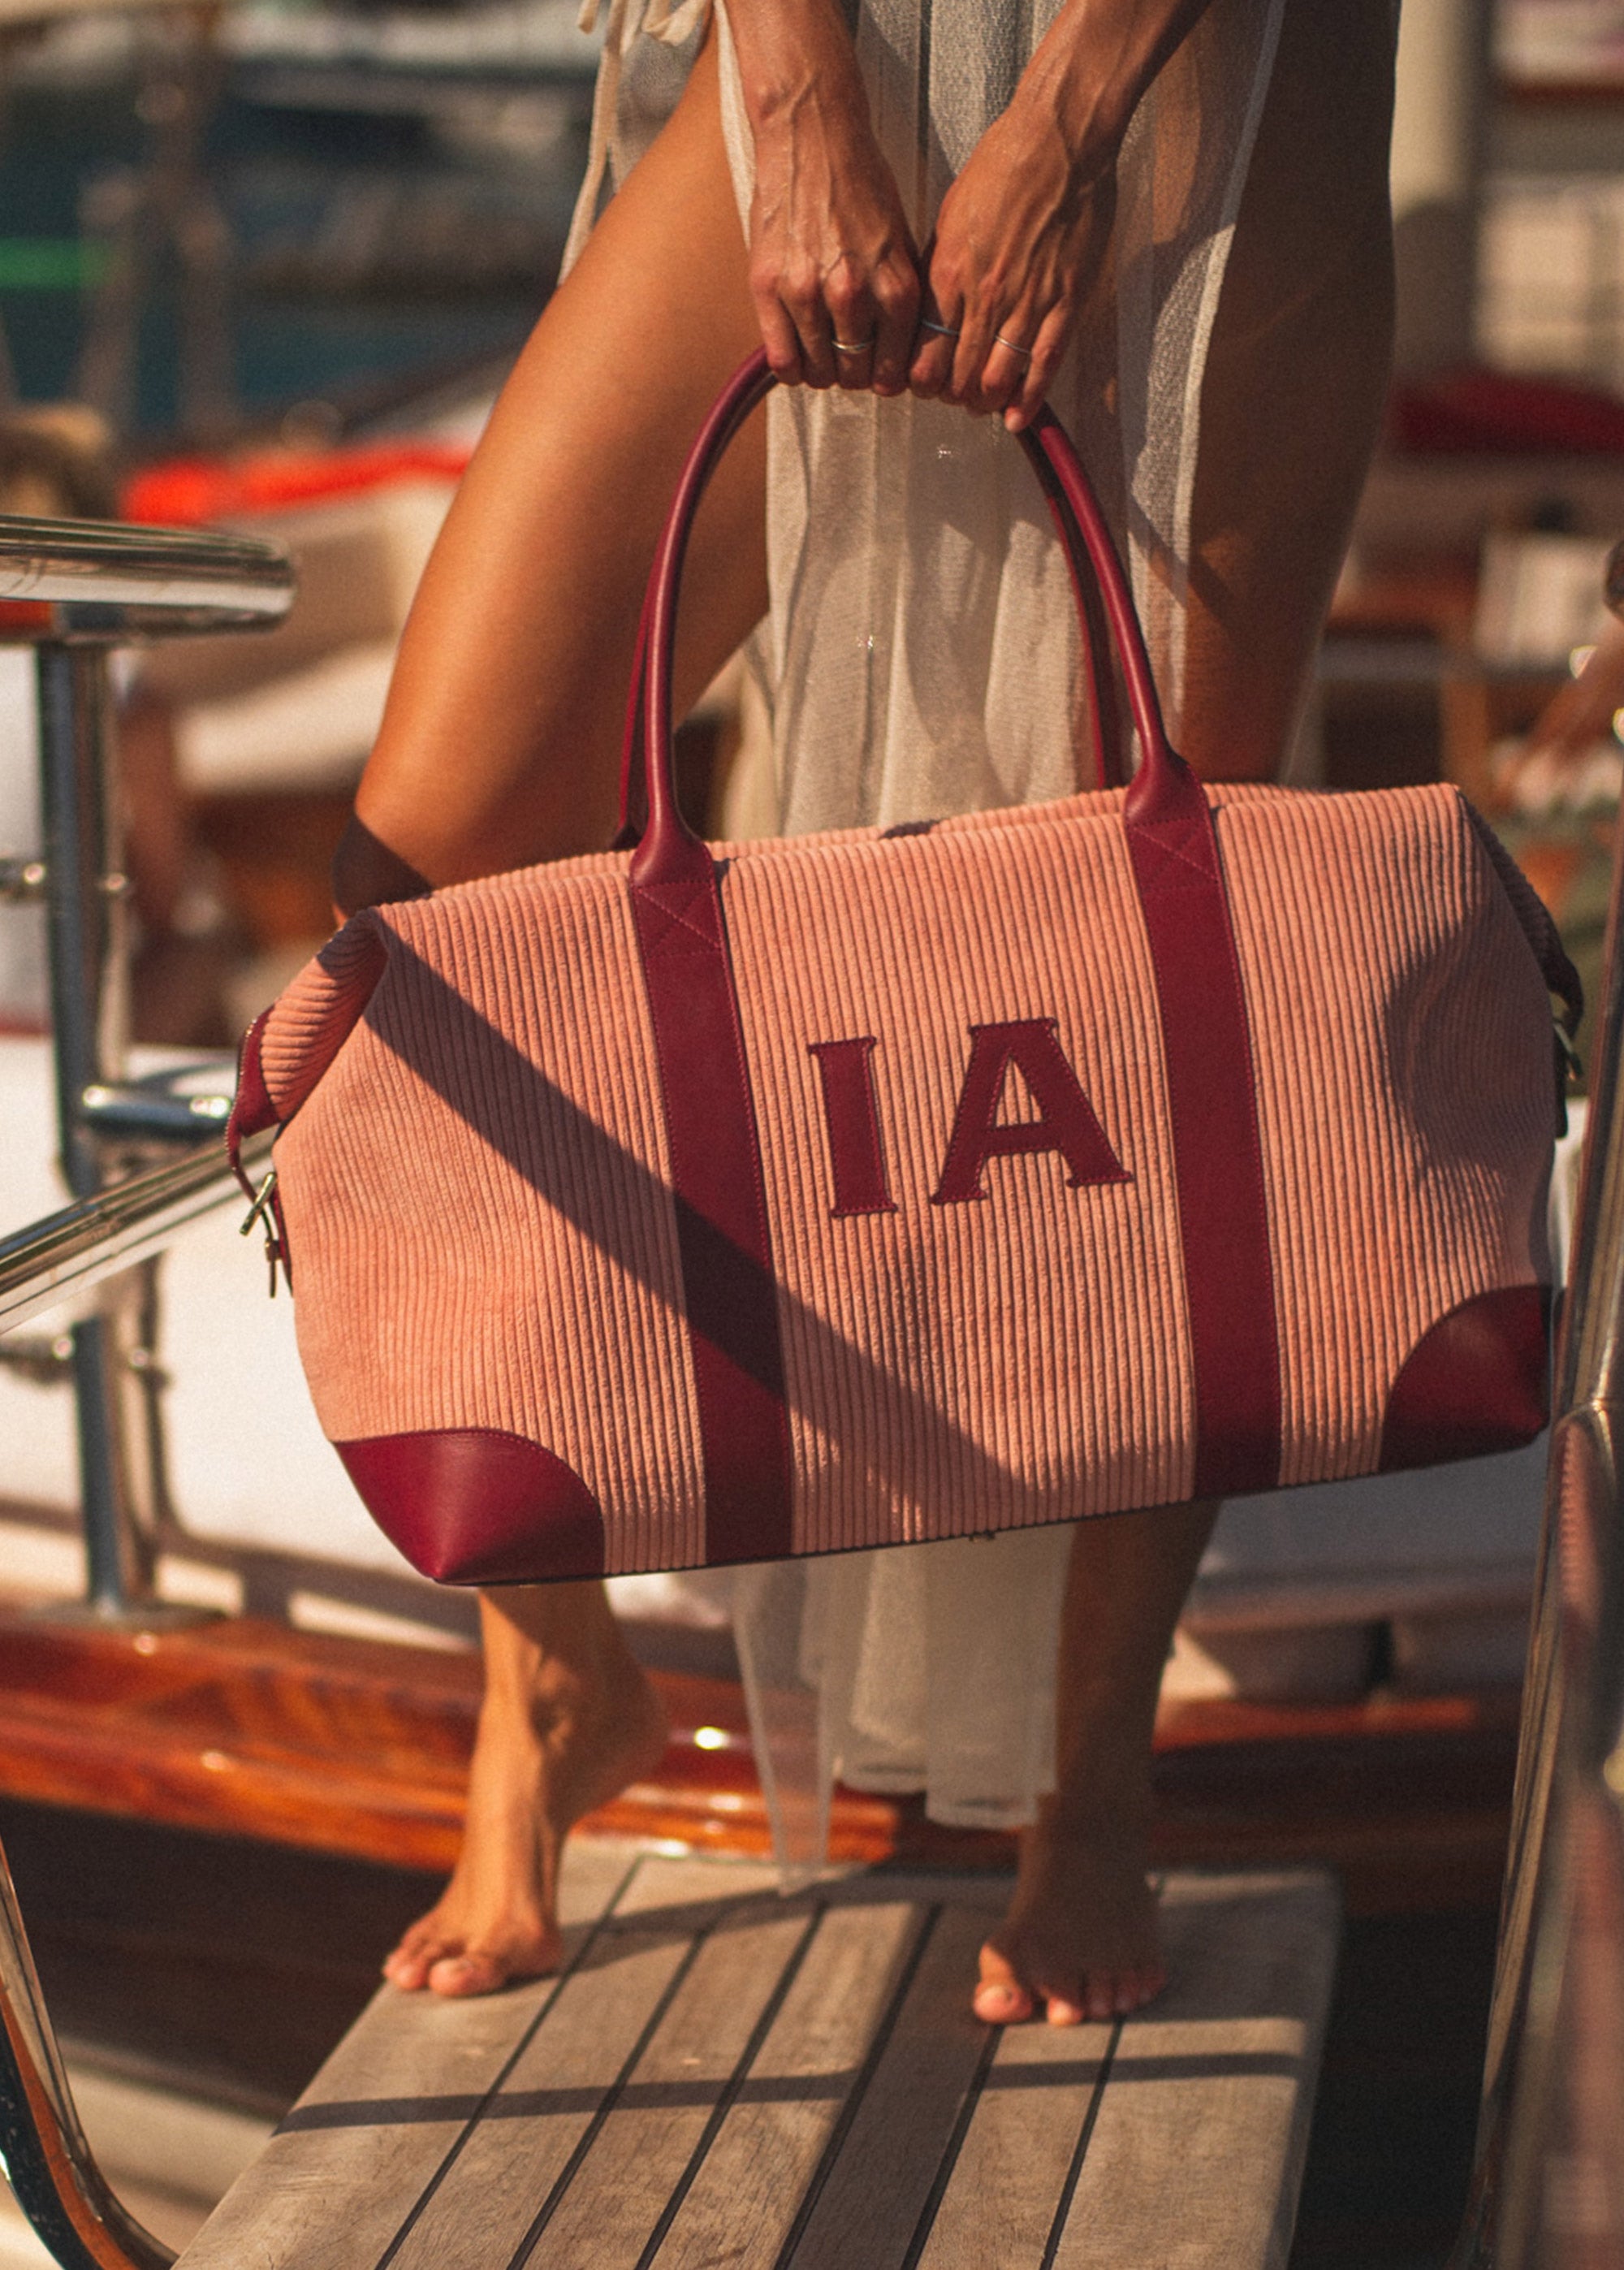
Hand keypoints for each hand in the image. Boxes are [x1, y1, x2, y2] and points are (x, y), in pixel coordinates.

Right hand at [733, 0, 919, 394]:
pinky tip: (796, 354)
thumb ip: (897, 299)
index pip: (894, 370)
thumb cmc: (860, 185)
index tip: (877, 371)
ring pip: (818, 372)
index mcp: (895, 286)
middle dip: (854, 374)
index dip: (886, 377)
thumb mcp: (899, 243)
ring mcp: (807, 292)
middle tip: (846, 360)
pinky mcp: (768, 286)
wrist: (813, 135)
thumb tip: (895, 355)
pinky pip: (781, 360)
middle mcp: (854, 294)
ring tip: (820, 352)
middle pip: (856, 375)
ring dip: (821, 370)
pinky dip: (790, 368)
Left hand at [908, 90, 1112, 432]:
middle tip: (955, 396)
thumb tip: (931, 310)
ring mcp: (1025, 301)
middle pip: (955, 376)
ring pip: (995, 380)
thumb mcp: (952, 216)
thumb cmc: (1004, 165)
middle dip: (950, 396)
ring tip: (985, 403)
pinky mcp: (1065, 301)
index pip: (922, 354)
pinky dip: (1027, 400)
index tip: (925, 382)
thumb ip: (940, 269)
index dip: (920, 379)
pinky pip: (1042, 365)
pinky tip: (1017, 419)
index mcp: (947, 273)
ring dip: (985, 402)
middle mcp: (982, 295)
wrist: (1059, 136)